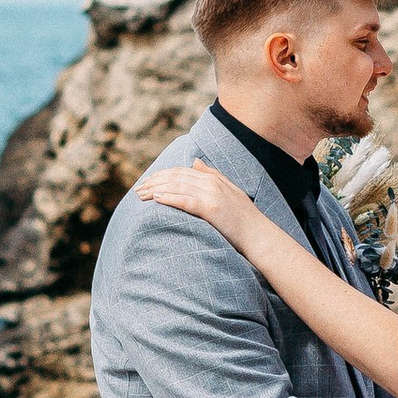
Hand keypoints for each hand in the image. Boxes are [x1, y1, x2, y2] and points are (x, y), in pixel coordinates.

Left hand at [139, 162, 262, 244]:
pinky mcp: (211, 209)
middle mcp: (212, 183)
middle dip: (155, 182)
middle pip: (176, 177)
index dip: (163, 175)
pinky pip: (186, 200)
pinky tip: (157, 199)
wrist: (259, 235)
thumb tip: (194, 161)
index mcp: (214, 179)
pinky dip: (170, 198)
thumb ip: (212, 174)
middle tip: (138, 189)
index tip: (147, 181)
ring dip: (157, 189)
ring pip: (178, 187)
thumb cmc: (244, 218)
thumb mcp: (230, 190)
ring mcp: (212, 195)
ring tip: (142, 195)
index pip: (182, 172)